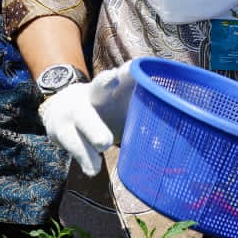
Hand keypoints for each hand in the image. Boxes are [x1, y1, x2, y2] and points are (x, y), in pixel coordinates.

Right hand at [39, 62, 134, 176]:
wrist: (60, 109)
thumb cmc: (105, 110)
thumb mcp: (121, 105)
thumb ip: (143, 114)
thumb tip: (176, 137)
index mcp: (111, 86)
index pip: (121, 74)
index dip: (127, 72)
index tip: (133, 68)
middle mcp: (91, 94)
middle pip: (98, 87)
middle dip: (105, 85)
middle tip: (113, 82)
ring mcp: (73, 112)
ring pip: (83, 120)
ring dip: (93, 132)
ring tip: (104, 145)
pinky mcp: (61, 132)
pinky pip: (74, 146)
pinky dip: (86, 158)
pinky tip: (92, 170)